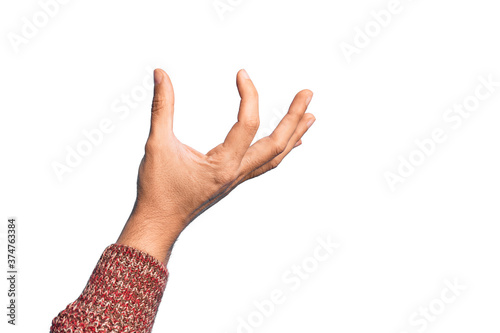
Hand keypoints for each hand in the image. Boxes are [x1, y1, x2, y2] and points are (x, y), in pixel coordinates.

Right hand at [116, 68, 314, 263]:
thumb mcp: (157, 144)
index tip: (242, 73)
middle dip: (294, 117)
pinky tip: (289, 144)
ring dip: (293, 135)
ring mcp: (237, 179)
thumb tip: (160, 73)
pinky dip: (279, 151)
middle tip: (308, 93)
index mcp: (224, 165)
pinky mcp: (233, 181)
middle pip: (277, 144)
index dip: (249, 95)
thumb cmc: (157, 189)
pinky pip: (264, 165)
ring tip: (310, 117)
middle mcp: (237, 173)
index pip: (248, 124)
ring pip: (275, 157)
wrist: (158, 224)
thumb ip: (161, 107)